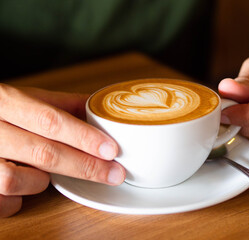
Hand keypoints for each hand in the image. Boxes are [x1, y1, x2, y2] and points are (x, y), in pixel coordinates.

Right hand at [0, 85, 124, 216]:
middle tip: (114, 173)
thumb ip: (64, 105)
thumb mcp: (28, 99)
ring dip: (40, 180)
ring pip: (16, 180)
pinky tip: (24, 185)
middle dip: (84, 166)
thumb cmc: (3, 113)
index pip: (49, 120)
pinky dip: (20, 199)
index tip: (111, 149)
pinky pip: (4, 202)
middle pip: (43, 153)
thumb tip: (101, 110)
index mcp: (6, 102)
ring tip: (44, 172)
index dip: (83, 137)